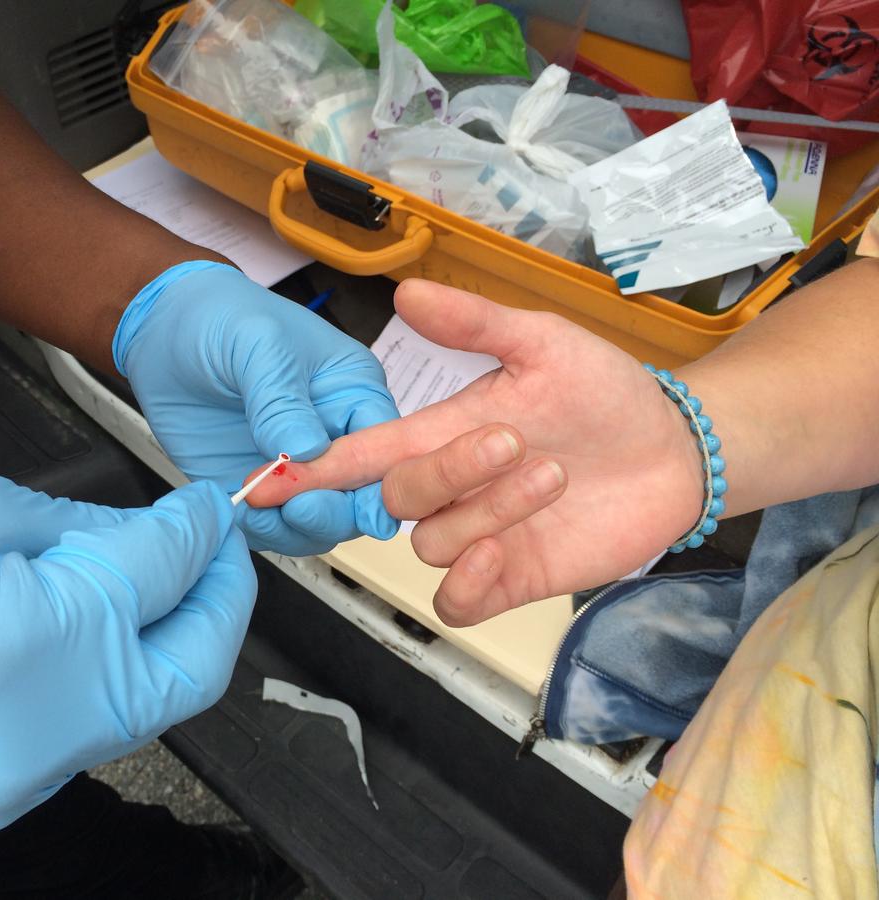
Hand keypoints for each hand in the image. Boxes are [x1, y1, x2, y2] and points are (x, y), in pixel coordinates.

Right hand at [0, 470, 253, 832]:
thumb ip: (80, 530)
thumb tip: (155, 539)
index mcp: (32, 651)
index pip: (165, 582)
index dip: (203, 536)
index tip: (214, 509)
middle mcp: (37, 744)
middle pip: (185, 675)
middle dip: (217, 606)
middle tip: (213, 551)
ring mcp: (11, 789)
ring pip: (137, 710)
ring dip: (158, 642)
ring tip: (142, 577)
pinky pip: (78, 737)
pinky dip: (100, 679)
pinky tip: (77, 628)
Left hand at [113, 261, 399, 555]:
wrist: (161, 331)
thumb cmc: (221, 319)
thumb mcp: (258, 345)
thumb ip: (282, 399)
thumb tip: (307, 451)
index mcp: (354, 394)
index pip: (384, 447)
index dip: (375, 478)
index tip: (348, 496)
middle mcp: (335, 437)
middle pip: (360, 496)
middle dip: (334, 511)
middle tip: (298, 508)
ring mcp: (298, 469)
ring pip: (321, 522)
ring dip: (296, 527)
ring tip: (260, 507)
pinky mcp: (260, 490)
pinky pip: (276, 527)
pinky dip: (263, 531)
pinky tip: (240, 514)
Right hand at [244, 279, 703, 624]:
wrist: (675, 448)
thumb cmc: (605, 391)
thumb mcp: (542, 342)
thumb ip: (474, 323)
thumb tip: (406, 292)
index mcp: (446, 432)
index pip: (366, 453)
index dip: (317, 466)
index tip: (268, 476)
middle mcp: (454, 488)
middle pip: (401, 496)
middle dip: (449, 470)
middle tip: (517, 440)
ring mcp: (482, 535)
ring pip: (435, 543)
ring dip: (488, 509)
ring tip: (553, 474)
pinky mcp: (515, 577)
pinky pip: (457, 603)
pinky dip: (466, 586)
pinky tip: (499, 555)